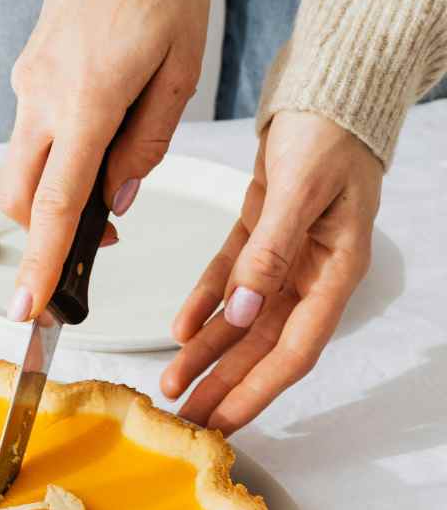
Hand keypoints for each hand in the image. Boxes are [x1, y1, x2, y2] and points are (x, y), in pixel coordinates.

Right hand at [0, 0, 208, 320]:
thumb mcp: (180, 71)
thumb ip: (148, 143)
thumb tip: (118, 199)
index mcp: (87, 101)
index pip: (54, 203)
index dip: (40, 264)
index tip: (27, 311)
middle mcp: (43, 100)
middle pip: (20, 199)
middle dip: (42, 240)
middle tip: (92, 252)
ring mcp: (27, 90)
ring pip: (19, 172)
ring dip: (50, 200)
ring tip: (103, 194)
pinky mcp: (26, 80)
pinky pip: (30, 139)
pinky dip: (53, 163)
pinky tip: (92, 148)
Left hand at [161, 112, 382, 433]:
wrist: (327, 88)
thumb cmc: (329, 132)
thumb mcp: (299, 191)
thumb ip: (270, 254)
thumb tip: (244, 314)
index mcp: (335, 269)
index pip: (295, 349)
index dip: (257, 389)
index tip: (224, 420)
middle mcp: (311, 271)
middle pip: (263, 345)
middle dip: (225, 385)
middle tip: (189, 420)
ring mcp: (285, 255)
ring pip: (242, 319)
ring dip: (208, 353)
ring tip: (174, 385)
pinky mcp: (259, 234)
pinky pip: (228, 280)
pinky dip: (204, 305)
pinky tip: (179, 330)